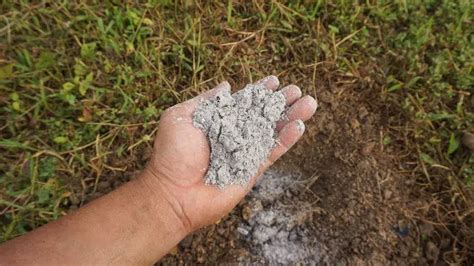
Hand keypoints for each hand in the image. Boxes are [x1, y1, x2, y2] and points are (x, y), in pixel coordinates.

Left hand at [143, 76, 316, 232]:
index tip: (273, 80)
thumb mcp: (180, 117)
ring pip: (272, 131)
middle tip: (297, 90)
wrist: (174, 192)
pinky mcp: (252, 170)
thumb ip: (205, 101)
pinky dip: (287, 139)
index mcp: (216, 121)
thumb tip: (226, 85)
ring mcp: (244, 153)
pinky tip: (299, 125)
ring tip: (309, 103)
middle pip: (262, 115)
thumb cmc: (172, 155)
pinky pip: (273, 152)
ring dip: (291, 117)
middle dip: (280, 102)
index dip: (258, 92)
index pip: (242, 102)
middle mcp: (233, 135)